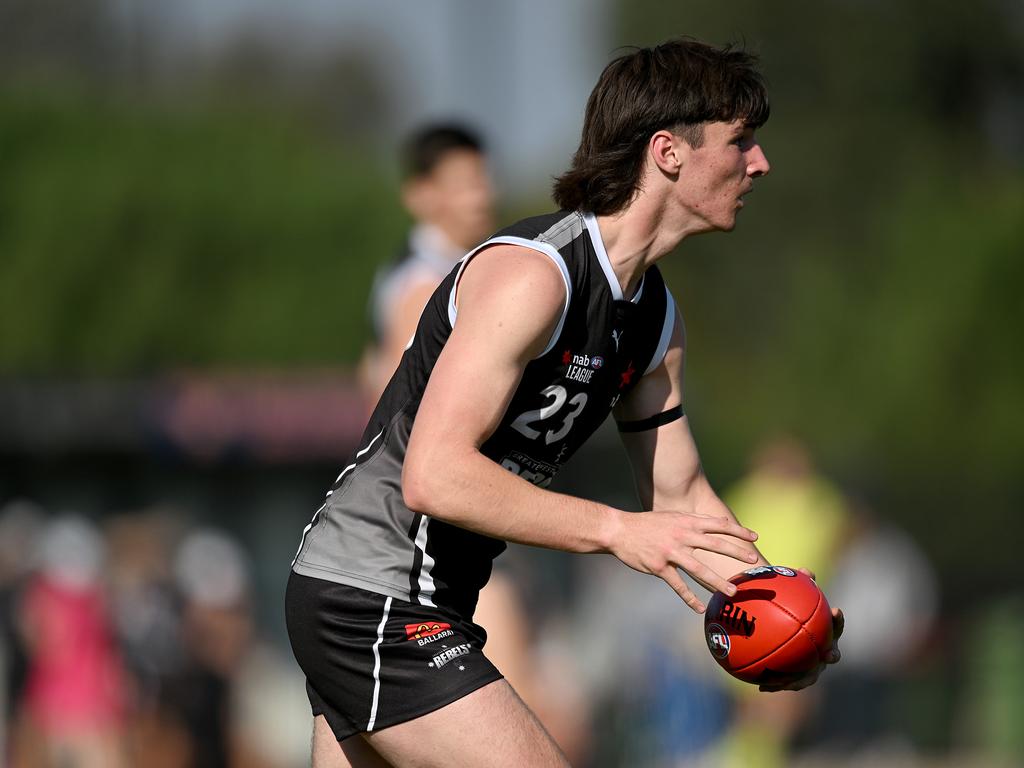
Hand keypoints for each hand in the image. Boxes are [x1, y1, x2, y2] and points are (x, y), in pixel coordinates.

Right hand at [610, 510, 759, 612]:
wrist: (620, 530)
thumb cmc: (648, 524)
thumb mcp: (672, 516)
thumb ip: (693, 522)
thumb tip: (717, 525)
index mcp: (686, 522)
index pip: (718, 525)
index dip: (738, 531)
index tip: (755, 537)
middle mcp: (682, 536)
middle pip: (715, 545)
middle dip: (736, 553)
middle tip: (753, 562)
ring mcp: (670, 552)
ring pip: (699, 569)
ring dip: (717, 581)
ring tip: (733, 591)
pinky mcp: (659, 567)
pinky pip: (678, 585)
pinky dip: (689, 598)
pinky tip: (700, 608)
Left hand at [758, 567, 843, 691]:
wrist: (773, 628)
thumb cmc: (783, 609)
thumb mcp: (787, 597)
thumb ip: (796, 584)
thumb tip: (806, 571)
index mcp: (823, 631)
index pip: (835, 625)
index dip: (837, 621)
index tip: (836, 610)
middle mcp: (821, 650)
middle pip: (830, 654)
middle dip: (831, 655)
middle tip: (829, 654)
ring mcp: (810, 666)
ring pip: (809, 675)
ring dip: (801, 678)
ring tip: (792, 680)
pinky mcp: (794, 678)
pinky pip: (785, 682)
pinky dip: (775, 684)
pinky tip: (761, 686)